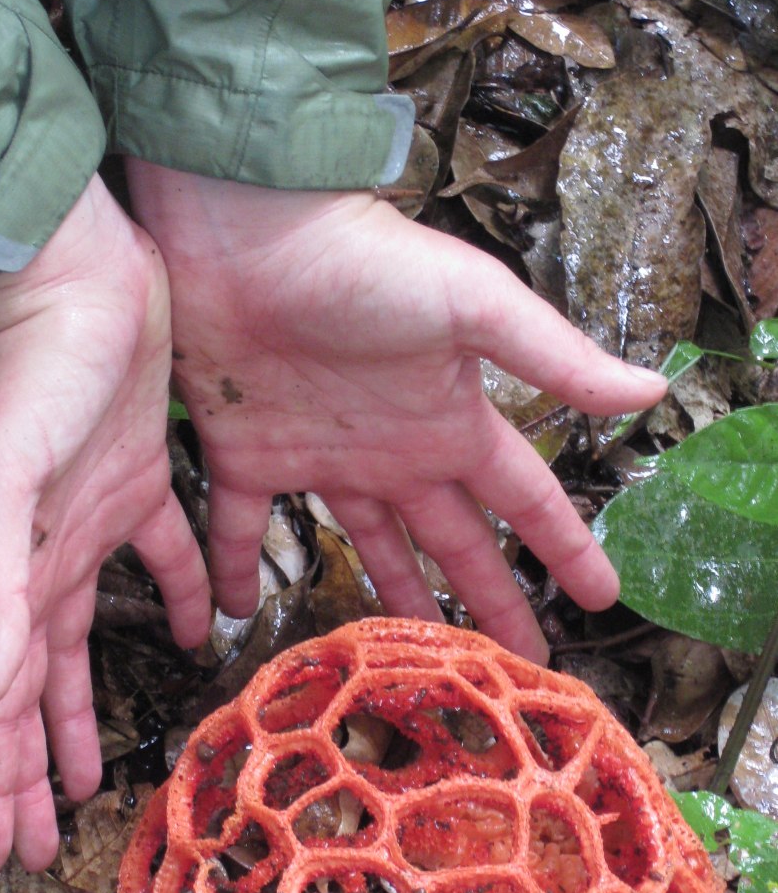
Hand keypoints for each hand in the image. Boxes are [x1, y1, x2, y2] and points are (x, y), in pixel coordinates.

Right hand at [0, 175, 210, 876]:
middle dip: (29, 774)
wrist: (73, 273)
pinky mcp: (140, 483)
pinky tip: (201, 633)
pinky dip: (182, 598)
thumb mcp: (0, 482)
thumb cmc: (29, 373)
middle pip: (33, 698)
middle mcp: (44, 568)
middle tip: (37, 845)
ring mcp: (92, 527)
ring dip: (84, 711)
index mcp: (10, 581)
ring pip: (88, 643)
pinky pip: (169, 557)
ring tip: (90, 773)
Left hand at [127, 165, 664, 662]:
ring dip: (391, 599)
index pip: (523, 500)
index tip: (601, 599)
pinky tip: (240, 610)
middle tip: (520, 664)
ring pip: (366, 547)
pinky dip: (238, 568)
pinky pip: (243, 526)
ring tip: (413, 658)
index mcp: (450, 422)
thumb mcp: (476, 305)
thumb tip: (653, 391)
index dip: (565, 549)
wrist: (250, 229)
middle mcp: (393, 450)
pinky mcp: (248, 455)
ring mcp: (323, 456)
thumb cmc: (365, 259)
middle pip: (454, 542)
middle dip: (491, 599)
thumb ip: (555, 357)